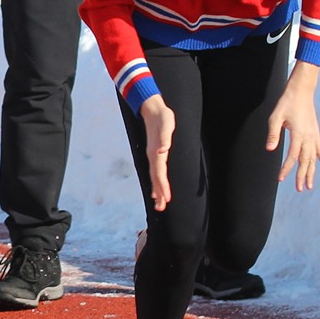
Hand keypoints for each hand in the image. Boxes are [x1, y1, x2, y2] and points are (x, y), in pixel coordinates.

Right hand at [139, 93, 176, 212]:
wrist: (153, 111)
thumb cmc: (162, 117)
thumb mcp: (166, 123)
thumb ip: (164, 137)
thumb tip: (163, 150)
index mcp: (157, 152)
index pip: (160, 173)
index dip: (162, 186)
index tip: (165, 198)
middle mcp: (154, 156)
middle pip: (156, 178)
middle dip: (159, 193)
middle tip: (161, 208)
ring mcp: (154, 156)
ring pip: (155, 177)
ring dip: (157, 191)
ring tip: (159, 205)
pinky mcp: (156, 154)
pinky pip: (156, 172)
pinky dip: (157, 183)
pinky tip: (157, 191)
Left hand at [266, 63, 319, 191]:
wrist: (302, 91)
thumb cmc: (287, 103)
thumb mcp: (276, 117)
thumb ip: (273, 134)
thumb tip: (269, 149)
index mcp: (299, 134)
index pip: (293, 156)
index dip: (287, 168)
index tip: (281, 179)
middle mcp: (309, 137)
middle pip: (306, 161)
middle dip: (302, 176)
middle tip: (300, 189)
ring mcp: (314, 135)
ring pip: (314, 158)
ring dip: (312, 172)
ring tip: (310, 185)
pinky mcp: (316, 133)